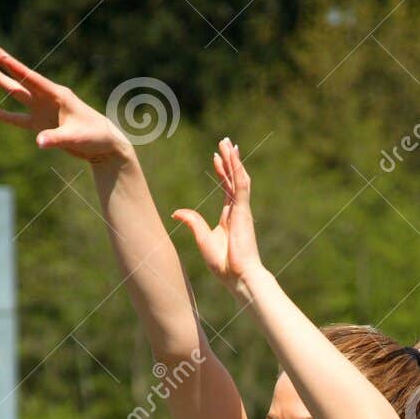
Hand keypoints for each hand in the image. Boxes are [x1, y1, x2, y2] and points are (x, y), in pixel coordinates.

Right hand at [0, 38, 135, 166]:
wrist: (104, 146)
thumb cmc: (95, 136)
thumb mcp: (76, 137)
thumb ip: (56, 139)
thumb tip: (39, 142)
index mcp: (56, 94)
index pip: (28, 75)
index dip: (9, 62)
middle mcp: (47, 98)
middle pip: (19, 77)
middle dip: (1, 62)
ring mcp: (43, 111)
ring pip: (16, 94)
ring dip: (0, 82)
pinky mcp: (42, 126)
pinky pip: (19, 119)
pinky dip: (6, 115)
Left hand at [171, 138, 262, 289]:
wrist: (239, 277)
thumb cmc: (224, 264)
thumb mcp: (202, 239)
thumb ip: (192, 222)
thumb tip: (176, 212)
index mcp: (229, 217)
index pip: (227, 189)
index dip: (222, 172)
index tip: (216, 157)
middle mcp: (237, 211)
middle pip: (234, 179)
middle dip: (230, 160)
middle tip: (226, 142)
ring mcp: (242, 210)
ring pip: (239, 178)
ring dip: (234, 160)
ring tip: (229, 143)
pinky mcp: (244, 212)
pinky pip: (241, 185)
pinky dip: (237, 170)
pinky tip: (233, 157)